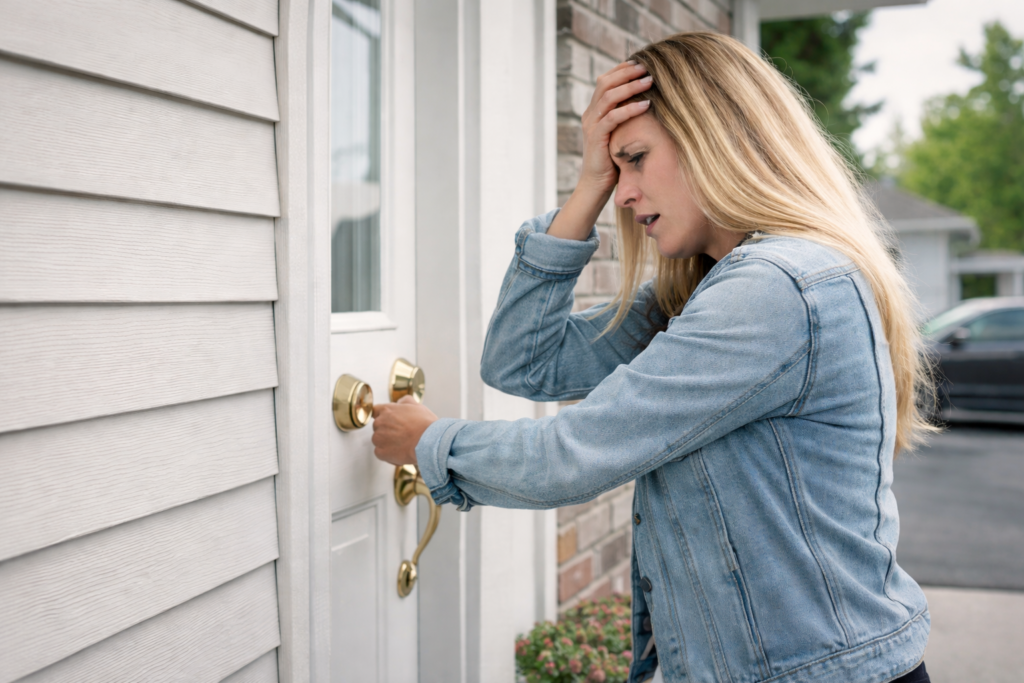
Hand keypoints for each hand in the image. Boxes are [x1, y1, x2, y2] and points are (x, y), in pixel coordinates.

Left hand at [371, 395, 438, 467]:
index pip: (376, 411)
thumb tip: (400, 402)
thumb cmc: (425, 424)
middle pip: (378, 427)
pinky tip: (400, 452)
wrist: (429, 442)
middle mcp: (379, 422)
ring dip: (387, 442)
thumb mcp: (417, 406)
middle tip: (402, 434)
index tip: (389, 422)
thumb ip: (405, 401)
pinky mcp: (381, 452)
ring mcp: (378, 438)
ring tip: (403, 444)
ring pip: (378, 440)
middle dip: (387, 430)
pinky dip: (388, 454)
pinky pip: (380, 453)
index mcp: (386, 410)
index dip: (384, 417)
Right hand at [548, 62, 652, 240]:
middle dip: (627, 72)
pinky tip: (646, 104)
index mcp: (594, 111)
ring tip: (650, 81)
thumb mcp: (621, 134)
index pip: (605, 80)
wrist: (596, 185)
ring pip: (608, 96)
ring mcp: (591, 125)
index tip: (641, 63)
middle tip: (648, 67)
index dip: (622, 69)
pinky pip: (612, 117)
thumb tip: (651, 102)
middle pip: (605, 82)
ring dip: (630, 86)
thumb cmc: (613, 161)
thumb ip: (628, 118)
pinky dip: (630, 109)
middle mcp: (590, 114)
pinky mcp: (596, 137)